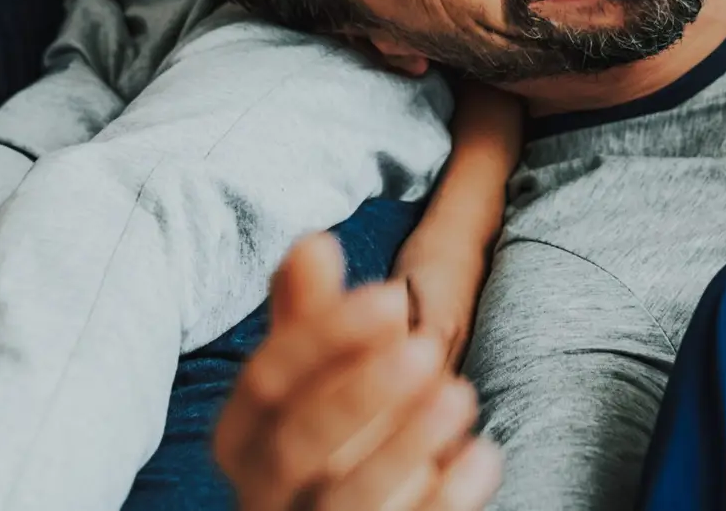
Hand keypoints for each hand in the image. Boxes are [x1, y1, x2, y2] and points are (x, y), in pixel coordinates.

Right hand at [216, 235, 501, 510]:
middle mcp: (264, 490)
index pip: (266, 382)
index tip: (392, 296)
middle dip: (359, 394)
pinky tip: (482, 455)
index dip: (325, 337)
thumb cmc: (328, 435)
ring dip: (404, 446)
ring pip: (344, 501)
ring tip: (461, 394)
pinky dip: (443, 500)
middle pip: (295, 445)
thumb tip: (313, 240)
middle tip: (426, 348)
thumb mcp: (315, 377)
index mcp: (243, 435)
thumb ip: (311, 317)